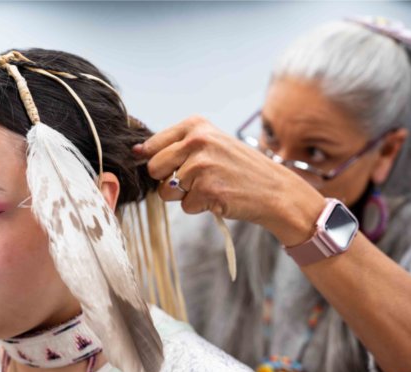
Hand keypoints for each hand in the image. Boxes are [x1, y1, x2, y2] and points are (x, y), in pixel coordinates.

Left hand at [134, 116, 324, 245]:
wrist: (274, 189)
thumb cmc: (238, 168)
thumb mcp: (211, 143)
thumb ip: (175, 145)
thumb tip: (135, 152)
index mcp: (195, 125)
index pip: (151, 146)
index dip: (159, 163)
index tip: (175, 167)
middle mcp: (197, 140)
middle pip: (154, 169)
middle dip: (169, 180)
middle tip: (197, 179)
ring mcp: (201, 165)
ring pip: (167, 191)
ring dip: (187, 196)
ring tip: (213, 186)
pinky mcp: (206, 189)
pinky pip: (184, 207)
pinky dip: (200, 207)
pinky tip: (220, 197)